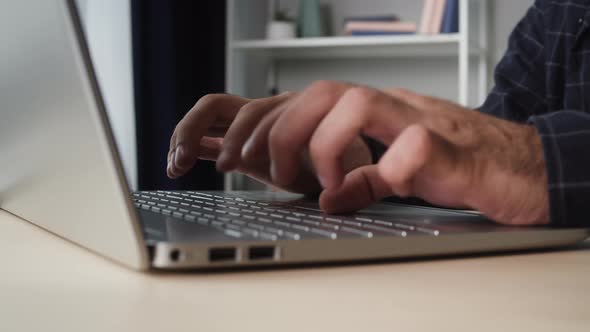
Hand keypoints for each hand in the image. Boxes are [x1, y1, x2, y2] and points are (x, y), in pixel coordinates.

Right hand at [166, 92, 371, 193]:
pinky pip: (210, 133)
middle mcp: (270, 111)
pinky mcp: (243, 141)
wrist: (349, 147)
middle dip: (201, 131)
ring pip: (211, 114)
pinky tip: (178, 165)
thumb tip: (333, 198)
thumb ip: (350, 178)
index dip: (264, 147)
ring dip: (189, 136)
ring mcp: (254, 124)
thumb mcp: (355, 164)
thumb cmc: (351, 153)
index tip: (279, 177)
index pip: (264, 117)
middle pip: (225, 105)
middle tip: (188, 160)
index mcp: (297, 109)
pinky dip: (191, 145)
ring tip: (177, 164)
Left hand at [228, 81, 548, 225]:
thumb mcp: (396, 171)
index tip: (244, 158)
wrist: (522, 168)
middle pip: (324, 92)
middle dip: (284, 132)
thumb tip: (326, 197)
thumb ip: (360, 179)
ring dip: (329, 146)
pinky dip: (386, 172)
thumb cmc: (459, 165)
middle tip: (279, 175)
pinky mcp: (452, 150)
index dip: (266, 125)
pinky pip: (414, 149)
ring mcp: (422, 122)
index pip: (307, 99)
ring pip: (361, 103)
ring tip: (327, 185)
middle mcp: (393, 108)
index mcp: (375, 112)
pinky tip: (379, 191)